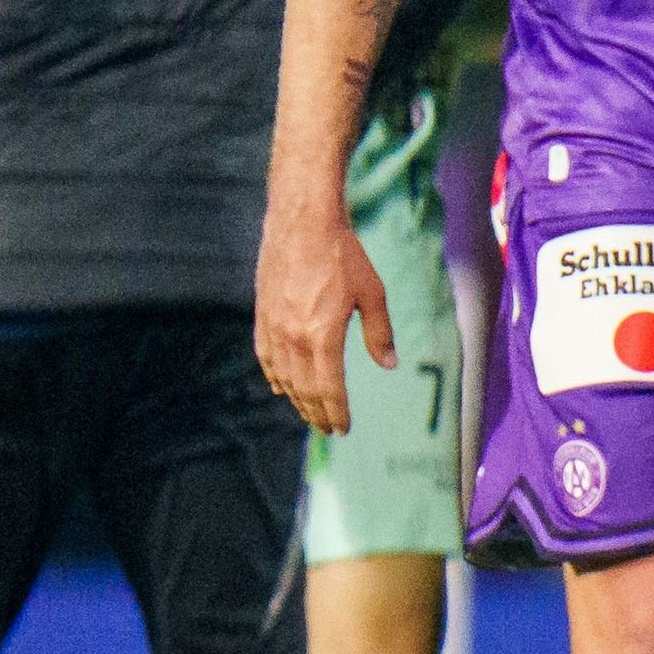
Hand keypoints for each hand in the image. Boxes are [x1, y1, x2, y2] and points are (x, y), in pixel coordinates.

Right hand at [253, 202, 392, 435]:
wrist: (302, 224)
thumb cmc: (343, 256)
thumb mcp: (372, 293)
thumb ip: (379, 333)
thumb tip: (390, 364)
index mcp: (323, 336)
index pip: (329, 388)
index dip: (337, 411)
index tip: (344, 428)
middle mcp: (294, 338)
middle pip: (305, 389)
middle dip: (317, 412)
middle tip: (328, 429)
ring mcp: (274, 328)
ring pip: (283, 377)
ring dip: (297, 400)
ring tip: (309, 414)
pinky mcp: (263, 315)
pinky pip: (266, 356)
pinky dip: (274, 376)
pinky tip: (280, 387)